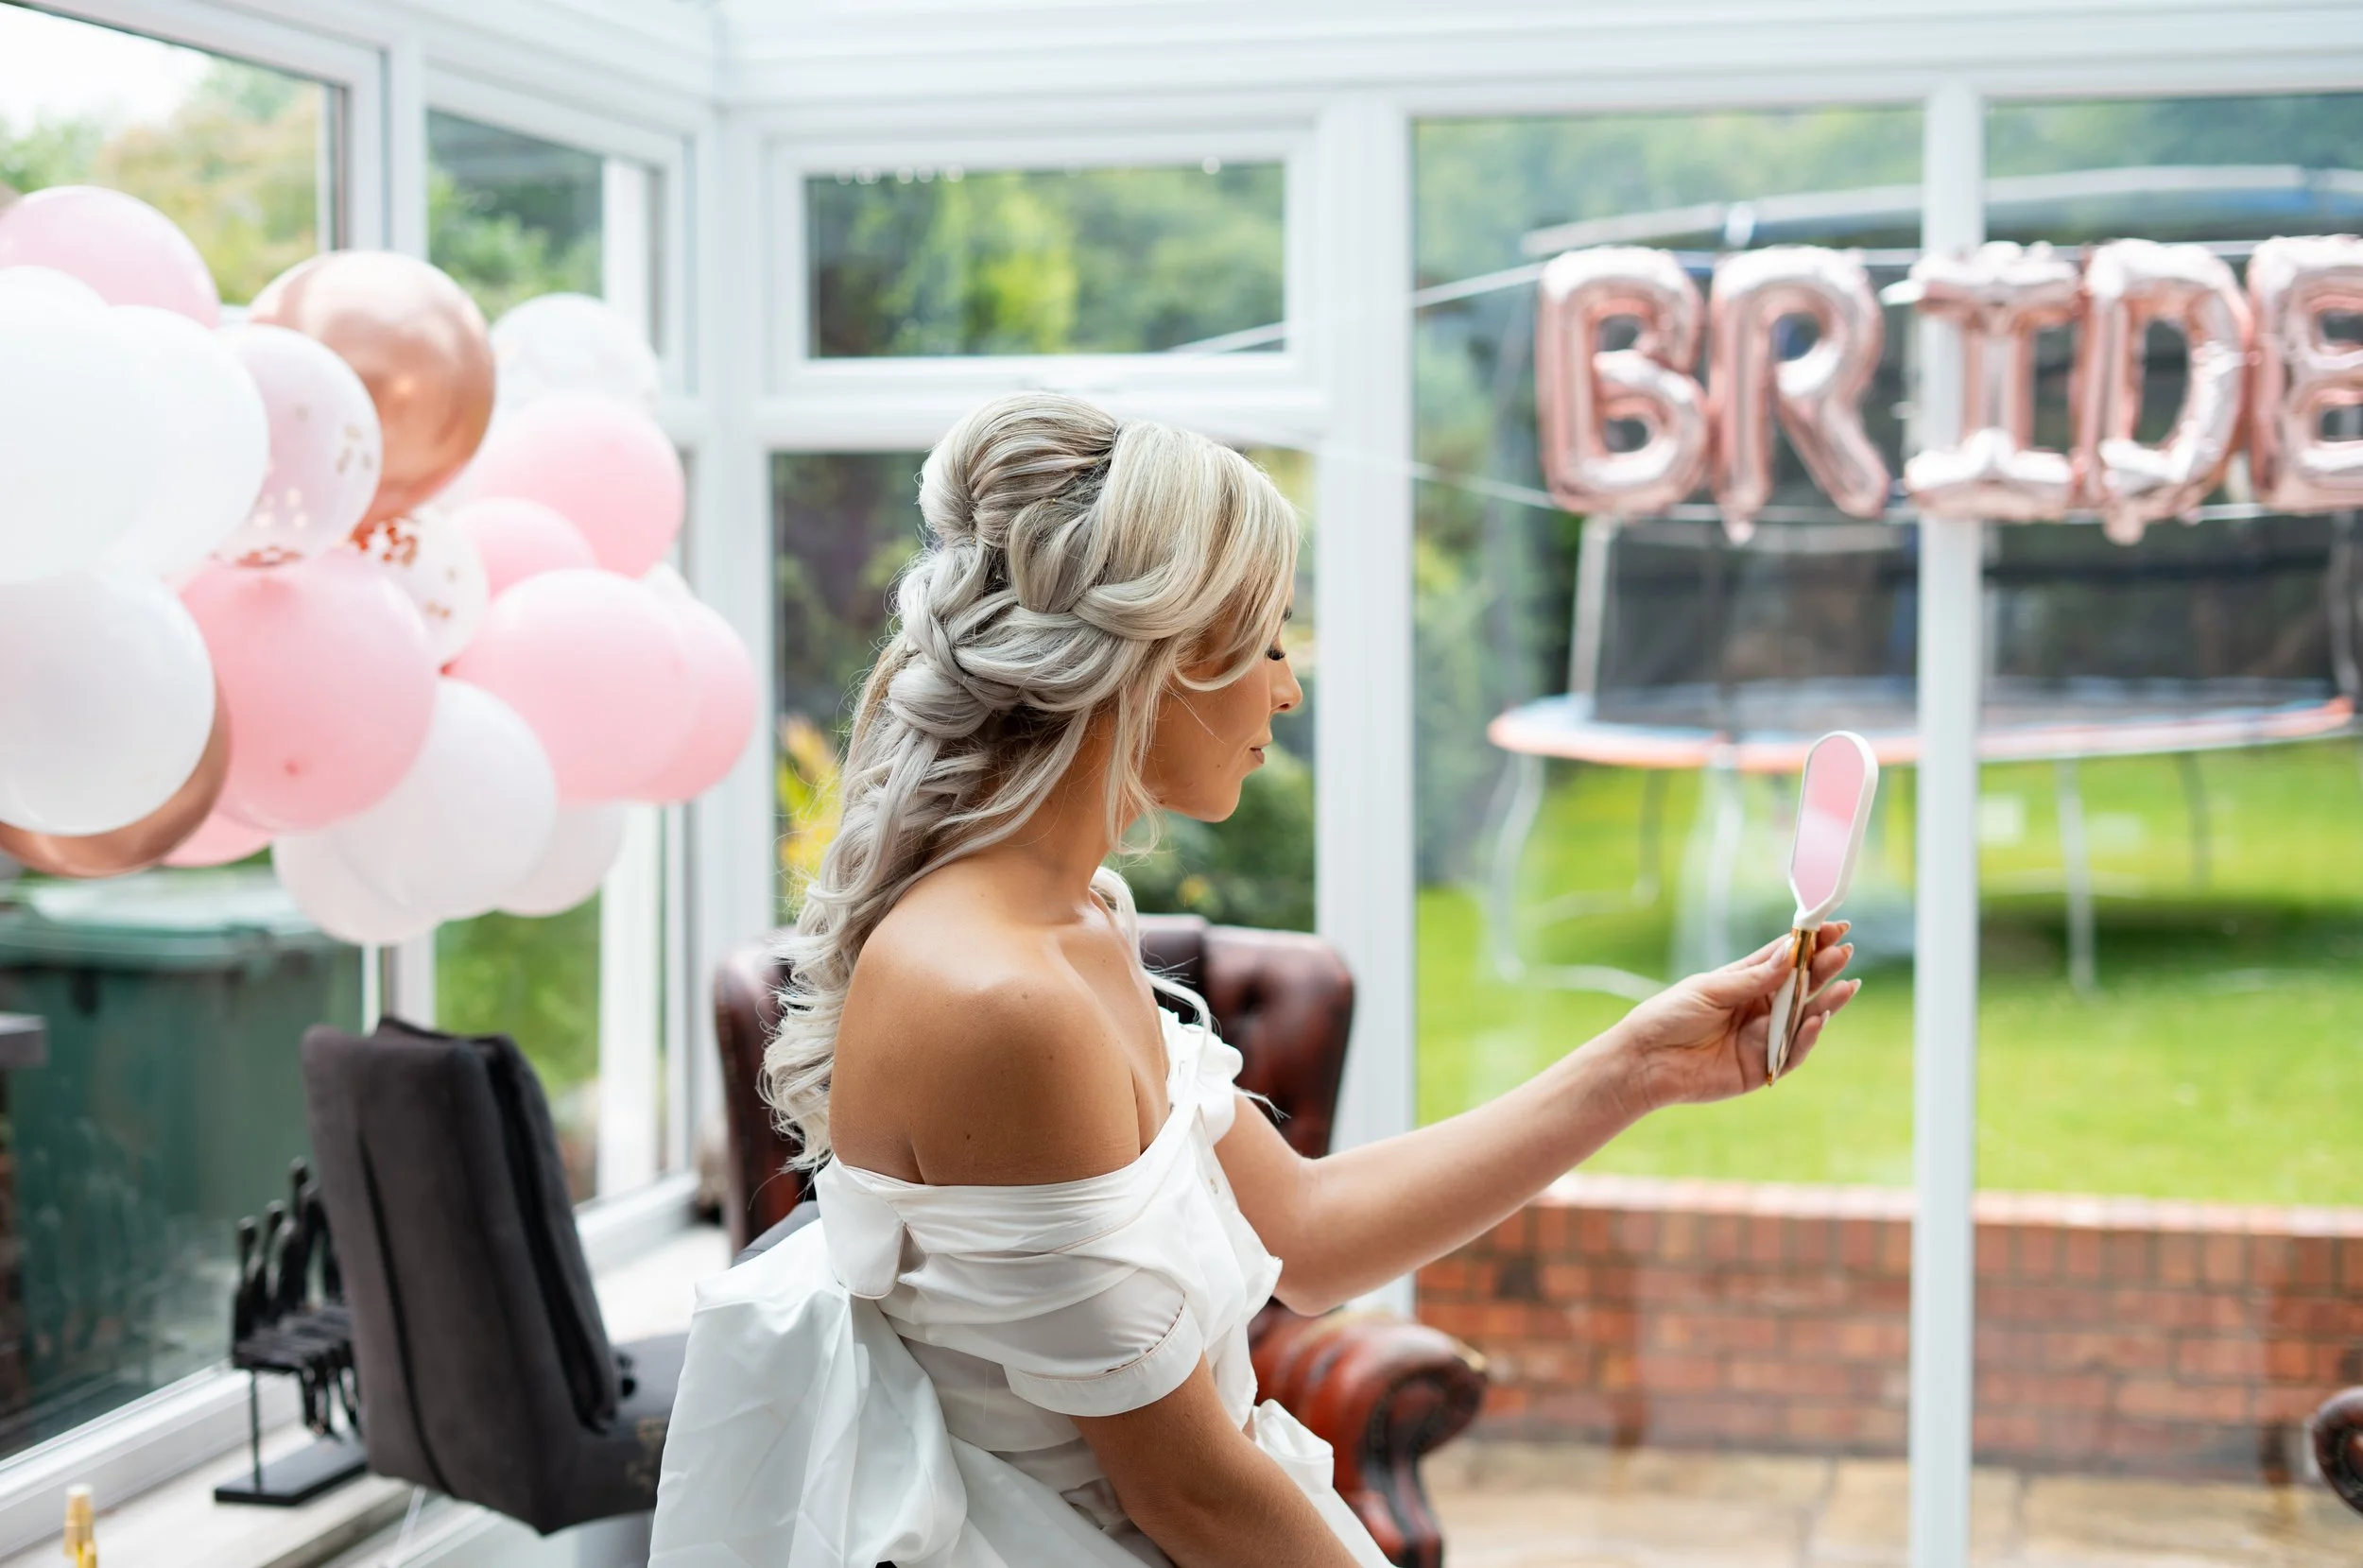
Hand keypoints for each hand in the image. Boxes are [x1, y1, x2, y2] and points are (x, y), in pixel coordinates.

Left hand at [1605, 923, 1860, 1112]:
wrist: (1645, 1060)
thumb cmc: (1669, 1016)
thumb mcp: (1710, 990)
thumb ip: (1753, 978)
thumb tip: (1791, 952)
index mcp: (1744, 983)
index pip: (1784, 960)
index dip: (1810, 945)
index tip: (1834, 927)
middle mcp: (1759, 1008)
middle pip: (1800, 987)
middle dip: (1823, 969)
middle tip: (1845, 951)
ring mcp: (1763, 1037)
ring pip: (1804, 1019)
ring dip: (1827, 1003)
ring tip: (1847, 985)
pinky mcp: (1762, 1067)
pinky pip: (1792, 1052)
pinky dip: (1806, 1037)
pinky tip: (1817, 1019)